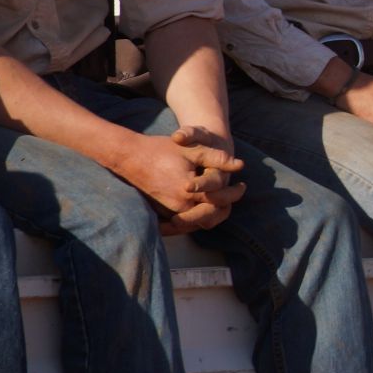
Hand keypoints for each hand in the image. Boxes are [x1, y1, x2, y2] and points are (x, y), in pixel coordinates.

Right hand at [111, 131, 245, 233]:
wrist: (129, 157)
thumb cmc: (161, 150)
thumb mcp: (192, 150)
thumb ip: (217, 158)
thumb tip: (241, 165)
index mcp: (188, 191)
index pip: (220, 199)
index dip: (234, 193)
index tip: (243, 185)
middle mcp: (178, 206)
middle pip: (210, 216)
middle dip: (226, 206)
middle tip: (236, 194)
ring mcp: (168, 211)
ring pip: (198, 222)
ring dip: (213, 214)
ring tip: (225, 202)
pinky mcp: (161, 213)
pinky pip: (185, 222)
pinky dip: (198, 217)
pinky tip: (207, 207)